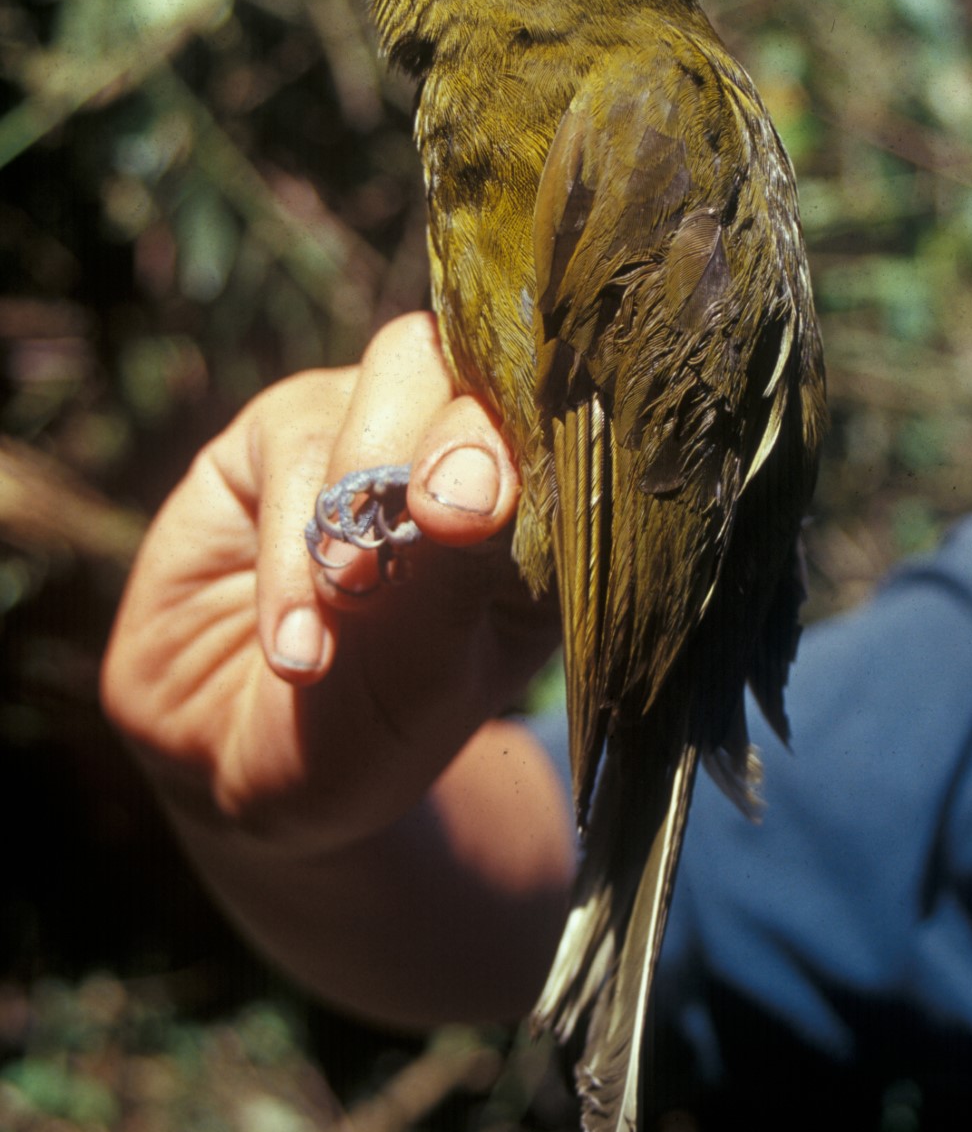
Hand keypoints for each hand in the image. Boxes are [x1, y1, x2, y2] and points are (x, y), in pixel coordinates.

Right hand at [101, 316, 571, 1024]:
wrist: (243, 768)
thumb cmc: (370, 727)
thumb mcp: (430, 669)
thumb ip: (455, 564)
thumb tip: (468, 478)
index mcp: (541, 502)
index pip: (567, 417)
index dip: (539, 436)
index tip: (495, 510)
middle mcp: (465, 443)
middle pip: (485, 363)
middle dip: (462, 436)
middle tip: (439, 520)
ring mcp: (372, 425)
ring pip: (397, 372)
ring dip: (368, 493)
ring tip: (346, 602)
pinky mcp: (276, 438)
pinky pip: (294, 438)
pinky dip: (294, 546)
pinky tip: (297, 646)